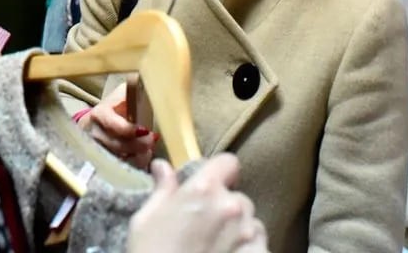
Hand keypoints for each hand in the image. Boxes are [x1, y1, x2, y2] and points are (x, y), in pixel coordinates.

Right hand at [78, 82, 157, 169]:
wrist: (102, 120)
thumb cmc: (118, 105)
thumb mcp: (124, 93)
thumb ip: (135, 91)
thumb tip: (151, 88)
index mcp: (100, 114)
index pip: (112, 124)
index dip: (129, 129)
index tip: (145, 129)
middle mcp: (95, 133)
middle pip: (116, 144)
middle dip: (137, 144)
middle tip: (153, 140)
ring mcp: (98, 150)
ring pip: (119, 158)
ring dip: (137, 155)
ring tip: (150, 149)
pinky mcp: (104, 162)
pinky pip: (121, 168)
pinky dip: (135, 164)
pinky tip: (144, 157)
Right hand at [128, 154, 267, 252]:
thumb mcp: (146, 220)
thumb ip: (162, 190)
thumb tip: (162, 166)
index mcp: (203, 189)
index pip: (229, 162)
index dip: (221, 172)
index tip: (211, 185)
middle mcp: (231, 206)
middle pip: (238, 197)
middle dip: (226, 208)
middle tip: (206, 226)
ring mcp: (247, 234)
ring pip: (252, 223)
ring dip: (240, 230)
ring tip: (218, 247)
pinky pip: (261, 247)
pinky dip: (249, 251)